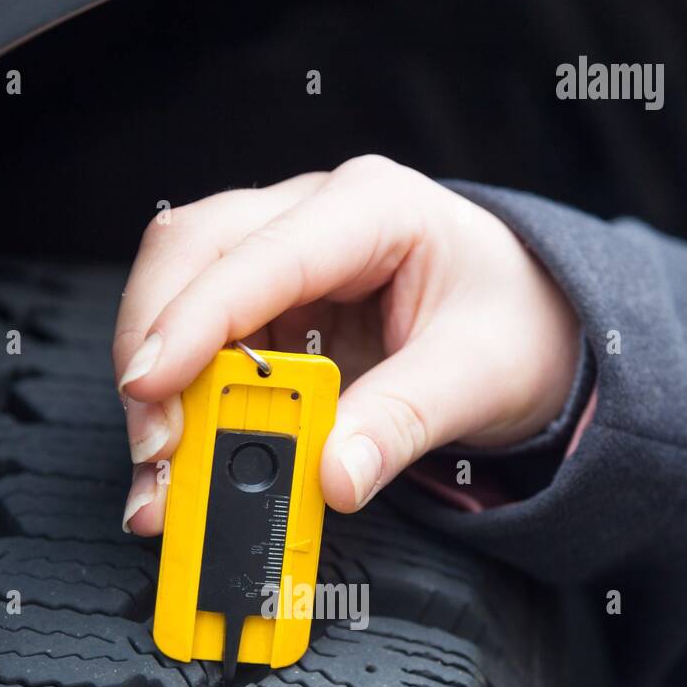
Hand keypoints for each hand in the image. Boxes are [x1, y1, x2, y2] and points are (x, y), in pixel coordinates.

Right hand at [114, 155, 579, 533]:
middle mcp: (311, 219)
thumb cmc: (512, 325)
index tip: (153, 387)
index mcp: (372, 208)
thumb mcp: (475, 377)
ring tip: (164, 476)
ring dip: (157, 390)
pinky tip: (182, 462)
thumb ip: (401, 424)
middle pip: (190, 255)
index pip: (261, 254)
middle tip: (157, 446)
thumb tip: (332, 478)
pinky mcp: (265, 312)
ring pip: (176, 298)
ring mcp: (280, 262)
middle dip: (154, 349)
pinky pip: (199, 348)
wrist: (533, 325)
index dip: (195, 320)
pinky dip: (181, 408)